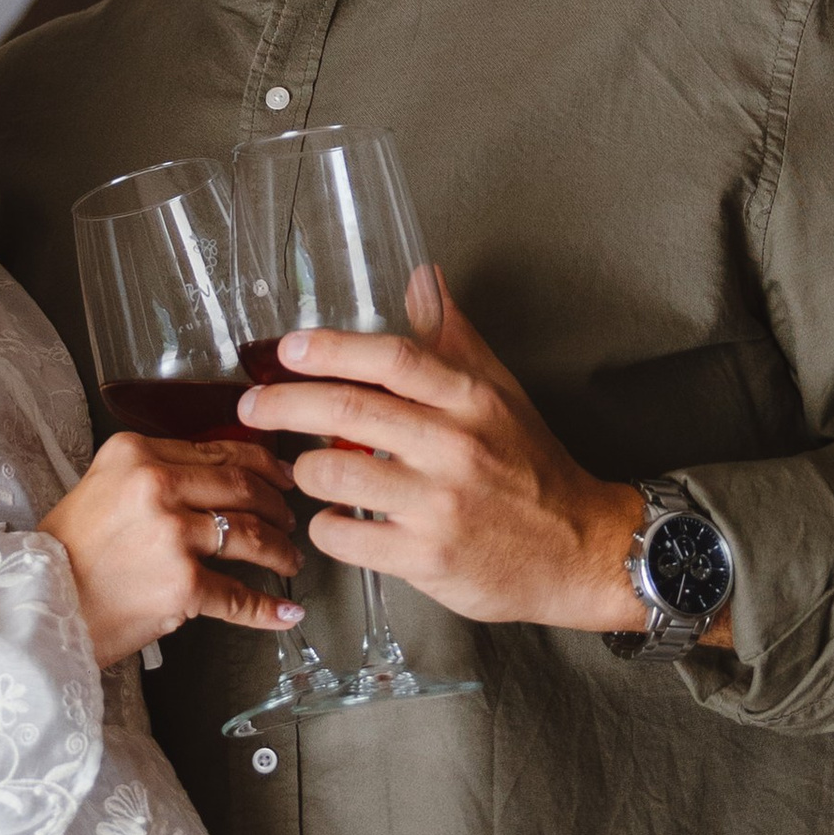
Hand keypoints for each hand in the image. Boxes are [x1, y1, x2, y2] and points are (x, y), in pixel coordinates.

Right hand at [43, 435, 308, 670]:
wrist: (37, 603)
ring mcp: (173, 535)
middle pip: (244, 487)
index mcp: (136, 453)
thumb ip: (153, 473)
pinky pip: (239, 596)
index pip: (219, 451)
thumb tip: (217, 477)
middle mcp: (157, 485)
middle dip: (278, 505)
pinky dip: (267, 609)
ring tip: (288, 560)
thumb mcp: (102, 485)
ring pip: (251, 534)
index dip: (262, 464)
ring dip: (280, 550)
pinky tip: (284, 612)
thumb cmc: (66, 551)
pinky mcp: (182, 584)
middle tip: (290, 519)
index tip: (281, 476)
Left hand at [239, 277, 702, 642]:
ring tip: (305, 467)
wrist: (580, 549)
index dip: (331, 348)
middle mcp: (453, 447)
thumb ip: (454, 337)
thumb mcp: (501, 393)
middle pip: (347, 410)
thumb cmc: (533, 468)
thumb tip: (422, 276)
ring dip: (304, 467)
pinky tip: (334, 518)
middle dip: (284, 403)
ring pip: (334, 472)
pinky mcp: (426, 558)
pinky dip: (325, 525)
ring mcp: (438, 505)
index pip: (391, 358)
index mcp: (470, 400)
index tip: (288, 349)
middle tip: (254, 405)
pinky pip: (344, 536)